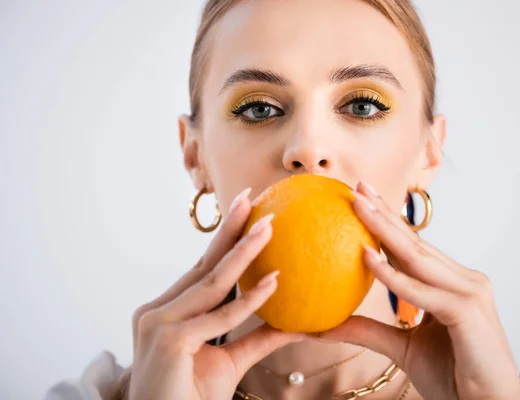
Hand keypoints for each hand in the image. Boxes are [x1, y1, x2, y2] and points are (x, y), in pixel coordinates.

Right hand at [128, 189, 304, 399]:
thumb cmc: (191, 396)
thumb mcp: (232, 360)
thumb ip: (259, 337)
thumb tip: (298, 321)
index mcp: (168, 310)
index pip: (202, 269)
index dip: (225, 240)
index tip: (246, 212)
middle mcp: (157, 310)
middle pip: (203, 264)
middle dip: (230, 228)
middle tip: (252, 196)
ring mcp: (158, 322)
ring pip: (211, 282)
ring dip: (244, 252)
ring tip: (270, 226)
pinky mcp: (167, 339)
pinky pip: (219, 316)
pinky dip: (249, 300)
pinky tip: (275, 282)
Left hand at [316, 182, 519, 399]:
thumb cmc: (454, 376)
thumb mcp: (401, 348)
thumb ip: (369, 330)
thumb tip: (326, 324)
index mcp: (451, 285)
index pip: (413, 249)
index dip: (387, 223)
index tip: (361, 200)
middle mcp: (463, 281)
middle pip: (415, 243)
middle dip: (384, 213)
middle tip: (357, 187)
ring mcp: (469, 292)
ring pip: (418, 257)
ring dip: (385, 229)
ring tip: (358, 204)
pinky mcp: (468, 310)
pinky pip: (422, 291)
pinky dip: (393, 276)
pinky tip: (367, 255)